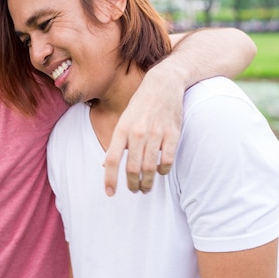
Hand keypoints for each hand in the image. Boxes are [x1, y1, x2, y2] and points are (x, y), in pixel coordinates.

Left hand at [103, 66, 183, 194]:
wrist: (163, 84)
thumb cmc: (141, 105)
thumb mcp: (124, 119)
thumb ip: (116, 142)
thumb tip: (105, 164)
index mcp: (122, 129)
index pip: (112, 159)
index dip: (109, 179)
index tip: (110, 193)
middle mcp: (137, 132)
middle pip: (132, 168)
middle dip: (132, 185)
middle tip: (134, 191)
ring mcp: (156, 133)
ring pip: (150, 168)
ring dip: (147, 183)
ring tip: (145, 188)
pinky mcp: (173, 134)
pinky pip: (167, 160)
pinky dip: (163, 171)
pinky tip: (160, 172)